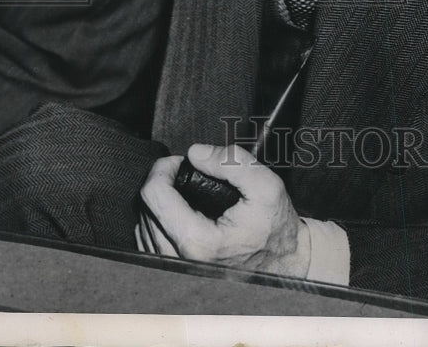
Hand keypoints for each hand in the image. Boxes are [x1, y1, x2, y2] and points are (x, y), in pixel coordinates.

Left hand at [136, 144, 311, 277]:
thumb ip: (232, 161)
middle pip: (145, 208)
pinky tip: (176, 211)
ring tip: (181, 191)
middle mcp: (180, 261)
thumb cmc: (275, 227)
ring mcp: (175, 271)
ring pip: (142, 226)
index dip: (163, 168)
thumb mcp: (265, 185)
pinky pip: (147, 243)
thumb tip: (196, 153)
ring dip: (157, 201)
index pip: (153, 194)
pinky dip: (156, 221)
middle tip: (183, 172)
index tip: (180, 162)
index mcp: (197, 241)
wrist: (285, 262)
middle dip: (162, 182)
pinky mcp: (176, 274)